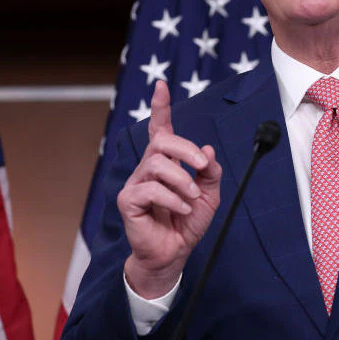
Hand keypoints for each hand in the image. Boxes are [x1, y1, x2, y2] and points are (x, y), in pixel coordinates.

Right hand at [119, 80, 222, 298]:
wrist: (174, 253)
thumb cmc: (187, 222)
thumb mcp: (209, 195)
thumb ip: (210, 172)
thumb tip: (208, 150)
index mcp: (166, 163)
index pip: (160, 129)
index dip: (161, 107)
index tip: (161, 86)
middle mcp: (148, 168)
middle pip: (162, 142)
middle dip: (186, 149)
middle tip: (202, 166)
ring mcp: (136, 183)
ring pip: (157, 164)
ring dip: (182, 180)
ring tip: (191, 198)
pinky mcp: (128, 201)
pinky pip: (150, 189)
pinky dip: (173, 199)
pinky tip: (182, 210)